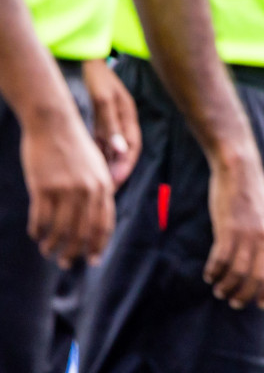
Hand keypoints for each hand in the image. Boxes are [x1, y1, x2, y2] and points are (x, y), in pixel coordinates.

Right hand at [19, 104, 113, 266]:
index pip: (104, 224)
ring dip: (53, 245)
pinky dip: (38, 231)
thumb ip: (97, 190)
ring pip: (61, 229)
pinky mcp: (44, 186)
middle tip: (65, 263)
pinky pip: (41, 218)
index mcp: (105, 185)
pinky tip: (36, 234)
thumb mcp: (95, 166)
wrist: (55, 123)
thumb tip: (91, 220)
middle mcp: (89, 189)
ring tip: (48, 251)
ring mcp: (67, 188)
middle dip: (74, 252)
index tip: (92, 260)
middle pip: (83, 232)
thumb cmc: (74, 146)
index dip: (98, 245)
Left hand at [82, 59, 139, 187]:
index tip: (115, 182)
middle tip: (105, 188)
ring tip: (96, 181)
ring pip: (112, 149)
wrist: (87, 59)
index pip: (132, 148)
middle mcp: (123, 121)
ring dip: (106, 165)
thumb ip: (111, 124)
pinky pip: (101, 142)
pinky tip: (88, 165)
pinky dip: (97, 154)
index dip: (125, 166)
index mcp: (129, 117)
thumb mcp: (104, 99)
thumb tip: (120, 149)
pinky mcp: (102, 120)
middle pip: (123, 152)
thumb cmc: (97, 77)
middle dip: (116, 171)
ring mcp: (113, 120)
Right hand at [204, 149, 263, 309]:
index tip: (261, 304)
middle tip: (233, 301)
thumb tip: (263, 267)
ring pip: (239, 273)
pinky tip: (209, 275)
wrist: (241, 170)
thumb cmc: (252, 196)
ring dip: (227, 286)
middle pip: (259, 278)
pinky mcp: (229, 229)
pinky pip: (221, 260)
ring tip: (219, 290)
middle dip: (246, 295)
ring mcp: (248, 233)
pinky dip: (214, 272)